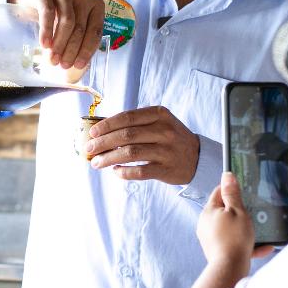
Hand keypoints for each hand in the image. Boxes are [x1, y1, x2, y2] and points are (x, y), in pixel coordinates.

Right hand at [8, 0, 103, 70]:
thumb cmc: (56, 13)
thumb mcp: (71, 23)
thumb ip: (78, 38)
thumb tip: (77, 65)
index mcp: (95, 6)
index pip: (95, 31)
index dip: (87, 50)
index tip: (78, 65)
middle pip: (80, 28)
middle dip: (72, 50)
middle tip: (63, 65)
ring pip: (67, 22)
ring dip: (60, 43)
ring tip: (53, 59)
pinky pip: (48, 13)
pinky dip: (47, 31)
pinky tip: (44, 45)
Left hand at [85, 106, 199, 184]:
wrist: (198, 158)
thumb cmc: (171, 139)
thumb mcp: (159, 123)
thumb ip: (135, 124)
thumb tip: (102, 132)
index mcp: (159, 114)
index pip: (127, 117)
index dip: (107, 125)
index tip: (92, 133)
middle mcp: (164, 130)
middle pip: (126, 135)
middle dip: (103, 142)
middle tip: (89, 149)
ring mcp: (166, 150)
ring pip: (130, 153)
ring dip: (109, 158)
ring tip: (96, 163)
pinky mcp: (166, 169)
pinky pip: (139, 171)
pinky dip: (124, 172)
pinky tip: (115, 171)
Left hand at [196, 172, 272, 272]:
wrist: (230, 269)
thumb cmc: (235, 238)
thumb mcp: (238, 211)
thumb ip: (232, 194)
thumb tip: (227, 175)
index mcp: (209, 211)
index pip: (219, 192)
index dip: (232, 190)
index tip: (244, 192)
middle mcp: (206, 223)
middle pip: (224, 210)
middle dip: (239, 211)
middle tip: (253, 213)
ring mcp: (210, 237)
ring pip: (230, 228)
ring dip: (245, 229)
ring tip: (259, 231)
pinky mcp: (216, 250)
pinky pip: (232, 243)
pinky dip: (246, 244)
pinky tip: (264, 247)